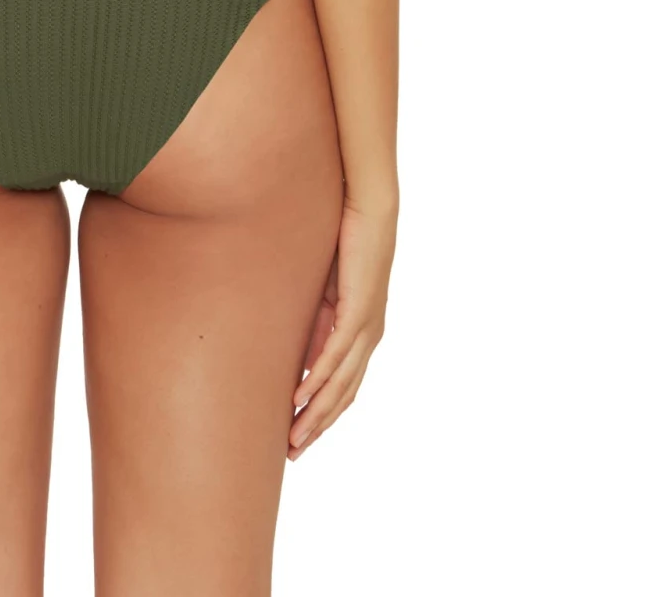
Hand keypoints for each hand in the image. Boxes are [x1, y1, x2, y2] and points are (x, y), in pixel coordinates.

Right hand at [288, 196, 395, 457]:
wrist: (367, 209)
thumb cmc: (345, 242)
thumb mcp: (322, 290)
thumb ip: (314, 321)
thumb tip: (297, 352)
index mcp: (361, 333)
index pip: (341, 386)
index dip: (320, 413)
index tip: (298, 435)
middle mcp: (369, 337)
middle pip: (343, 395)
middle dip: (317, 425)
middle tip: (293, 452)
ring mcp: (366, 327)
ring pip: (341, 384)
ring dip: (316, 413)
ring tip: (295, 436)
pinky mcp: (358, 311)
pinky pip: (337, 354)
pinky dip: (319, 380)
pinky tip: (302, 398)